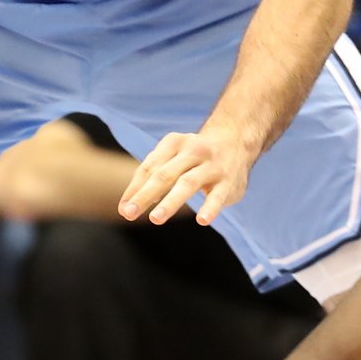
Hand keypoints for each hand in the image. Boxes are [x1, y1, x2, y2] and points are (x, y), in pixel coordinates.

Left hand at [120, 124, 256, 226]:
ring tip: (155, 219)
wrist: (237, 139)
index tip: (123, 209)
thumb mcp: (174, 156)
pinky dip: (210, 208)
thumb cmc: (195, 155)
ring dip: (170, 201)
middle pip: (164, 174)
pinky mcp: (229, 181)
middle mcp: (192, 151)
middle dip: (145, 195)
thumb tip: (129, 204)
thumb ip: (153, 176)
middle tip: (129, 213)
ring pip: (188, 183)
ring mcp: (212, 165)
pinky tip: (202, 220)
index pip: (150, 167)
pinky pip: (218, 196)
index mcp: (173, 143)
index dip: (135, 188)